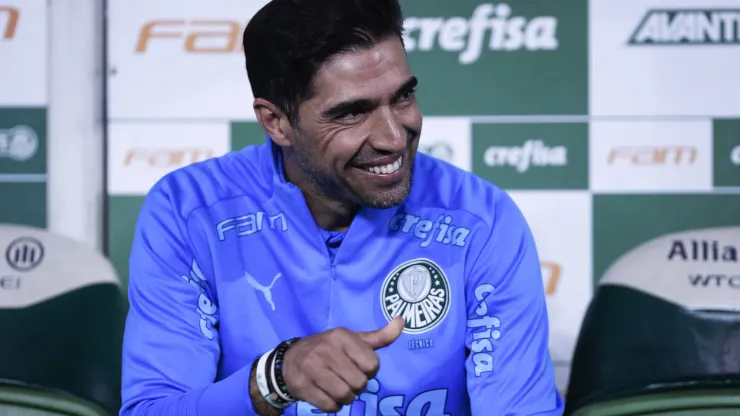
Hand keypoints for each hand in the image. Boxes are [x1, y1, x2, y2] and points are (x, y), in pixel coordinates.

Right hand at [282, 317, 404, 412]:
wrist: (291, 360)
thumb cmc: (329, 350)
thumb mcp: (354, 340)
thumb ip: (380, 336)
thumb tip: (402, 321)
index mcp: (342, 336)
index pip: (372, 364)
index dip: (369, 371)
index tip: (358, 367)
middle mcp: (326, 349)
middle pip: (359, 382)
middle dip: (357, 387)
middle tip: (348, 381)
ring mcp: (312, 367)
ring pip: (345, 395)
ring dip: (346, 399)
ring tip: (339, 390)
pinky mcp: (303, 385)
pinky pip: (329, 405)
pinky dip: (333, 406)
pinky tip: (327, 396)